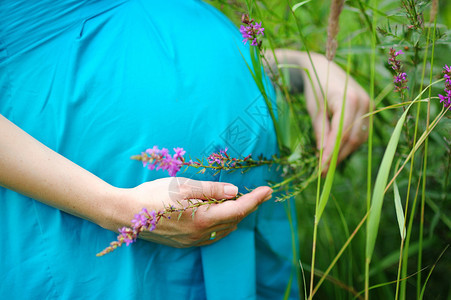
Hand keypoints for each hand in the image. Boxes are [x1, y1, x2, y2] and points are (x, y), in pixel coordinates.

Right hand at [117, 178, 272, 247]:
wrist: (126, 213)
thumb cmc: (153, 195)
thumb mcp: (183, 186)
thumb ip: (212, 190)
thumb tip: (235, 191)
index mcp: (203, 218)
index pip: (238, 209)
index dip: (255, 199)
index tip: (268, 190)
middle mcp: (201, 234)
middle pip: (233, 220)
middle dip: (248, 206)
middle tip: (258, 193)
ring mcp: (193, 241)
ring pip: (224, 229)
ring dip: (235, 215)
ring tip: (239, 200)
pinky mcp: (186, 243)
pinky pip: (213, 235)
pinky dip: (222, 224)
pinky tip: (220, 215)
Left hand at [269, 49, 369, 172]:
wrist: (323, 68)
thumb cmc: (315, 87)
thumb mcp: (315, 110)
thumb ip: (321, 132)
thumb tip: (324, 155)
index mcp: (349, 99)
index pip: (341, 133)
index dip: (332, 153)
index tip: (321, 168)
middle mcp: (364, 102)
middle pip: (353, 138)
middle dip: (338, 156)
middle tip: (323, 171)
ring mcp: (369, 105)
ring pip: (359, 137)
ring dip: (344, 151)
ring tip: (328, 163)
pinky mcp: (369, 108)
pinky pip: (361, 131)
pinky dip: (349, 142)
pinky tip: (337, 150)